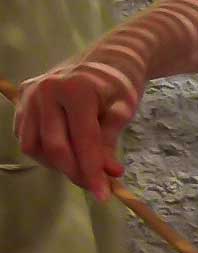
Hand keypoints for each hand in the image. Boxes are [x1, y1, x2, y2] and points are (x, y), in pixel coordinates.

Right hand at [12, 49, 147, 200]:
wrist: (107, 58)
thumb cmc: (119, 83)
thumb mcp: (123, 109)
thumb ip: (110, 141)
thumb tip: (107, 174)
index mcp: (75, 89)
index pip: (82, 139)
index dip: (92, 170)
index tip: (103, 194)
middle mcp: (45, 91)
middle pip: (54, 147)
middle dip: (75, 172)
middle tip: (96, 185)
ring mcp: (29, 96)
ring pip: (34, 146)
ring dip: (57, 164)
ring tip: (83, 166)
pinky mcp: (20, 101)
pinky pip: (26, 137)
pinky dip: (44, 152)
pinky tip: (66, 153)